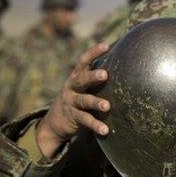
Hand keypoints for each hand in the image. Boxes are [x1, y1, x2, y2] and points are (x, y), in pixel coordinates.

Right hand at [36, 43, 111, 158]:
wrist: (54, 121)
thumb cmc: (77, 98)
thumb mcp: (82, 86)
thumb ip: (95, 77)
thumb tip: (121, 63)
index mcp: (76, 76)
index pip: (83, 61)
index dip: (93, 52)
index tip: (106, 46)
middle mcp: (72, 87)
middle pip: (81, 79)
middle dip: (92, 76)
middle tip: (105, 74)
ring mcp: (71, 102)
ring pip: (84, 101)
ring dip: (96, 103)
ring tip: (107, 106)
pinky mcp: (73, 117)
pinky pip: (85, 121)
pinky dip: (96, 125)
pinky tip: (106, 130)